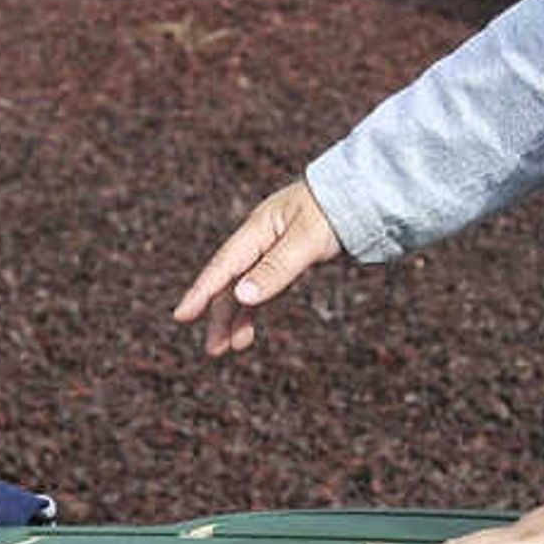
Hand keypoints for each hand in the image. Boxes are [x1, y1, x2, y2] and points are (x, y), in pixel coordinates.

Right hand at [173, 179, 342, 355]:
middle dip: (219, 316)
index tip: (181, 316)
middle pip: (231, 282)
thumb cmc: (334, 211)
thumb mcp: (306, 241)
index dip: (201, 292)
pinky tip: (248, 329)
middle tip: (213, 350)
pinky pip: (264, 287)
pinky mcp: (288, 258)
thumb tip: (241, 296)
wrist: (361, 193)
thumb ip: (276, 268)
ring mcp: (273, 250)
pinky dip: (255, 308)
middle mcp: (260, 240)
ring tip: (230, 347)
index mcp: (258, 229)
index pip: (223, 266)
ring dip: (236, 317)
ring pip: (246, 288)